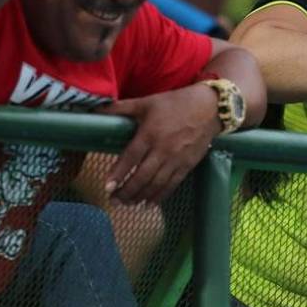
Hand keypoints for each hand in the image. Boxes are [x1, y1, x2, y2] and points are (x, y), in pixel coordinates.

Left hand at [97, 84, 221, 203]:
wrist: (210, 108)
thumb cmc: (176, 103)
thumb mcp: (147, 102)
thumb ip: (122, 108)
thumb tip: (96, 108)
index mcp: (150, 133)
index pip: (131, 157)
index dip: (118, 173)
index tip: (107, 186)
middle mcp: (163, 149)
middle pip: (142, 176)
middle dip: (126, 191)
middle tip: (114, 200)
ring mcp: (176, 159)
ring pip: (156, 183)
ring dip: (140, 196)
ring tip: (127, 204)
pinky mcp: (188, 165)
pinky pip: (172, 184)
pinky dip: (159, 196)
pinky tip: (148, 204)